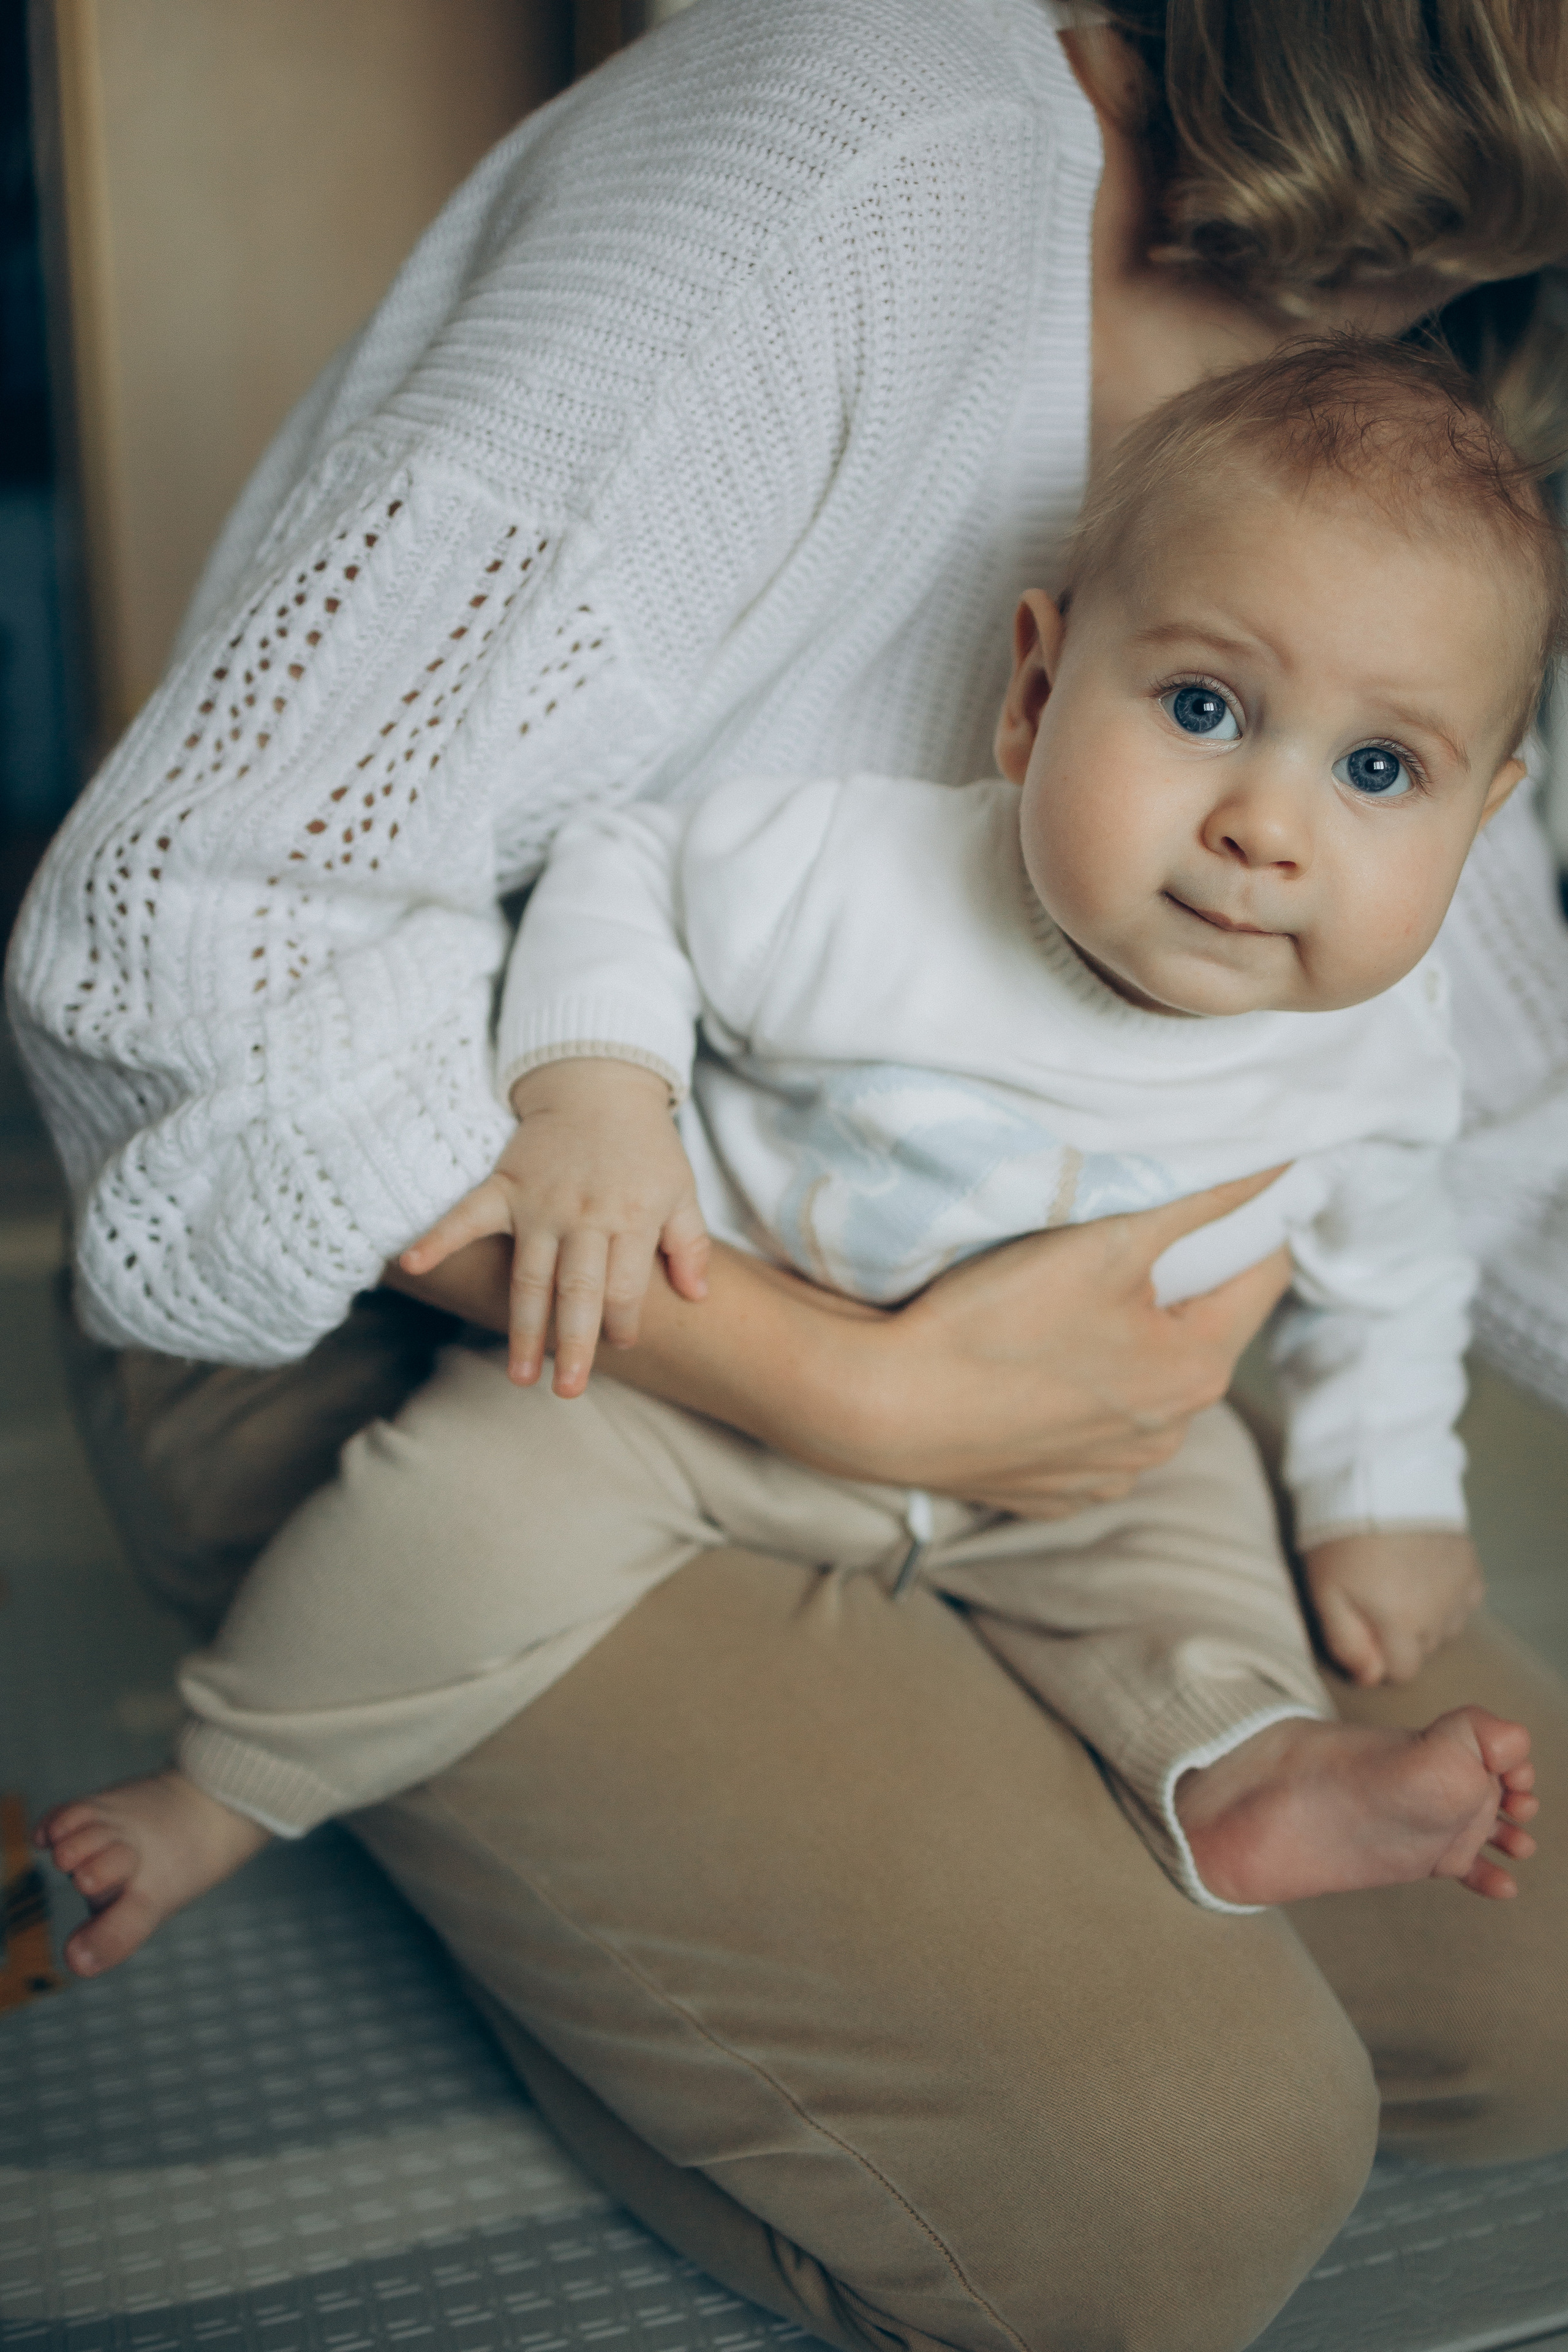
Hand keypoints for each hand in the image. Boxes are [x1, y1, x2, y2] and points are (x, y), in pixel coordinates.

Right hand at [398, 1060, 708, 1395]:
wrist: (599, 1082)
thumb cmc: (644, 1145)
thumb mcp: (682, 1188)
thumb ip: (690, 1243)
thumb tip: (697, 1295)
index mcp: (631, 1216)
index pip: (624, 1287)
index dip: (624, 1322)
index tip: (621, 1345)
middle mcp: (584, 1214)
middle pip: (577, 1291)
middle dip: (573, 1344)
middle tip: (567, 1391)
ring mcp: (540, 1202)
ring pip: (530, 1275)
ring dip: (523, 1326)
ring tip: (520, 1374)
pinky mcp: (506, 1185)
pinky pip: (468, 1215)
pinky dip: (438, 1237)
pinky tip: (413, 1264)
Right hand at [841, 1170, 1293, 1513]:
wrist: (883, 1410)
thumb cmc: (995, 1322)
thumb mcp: (1108, 1241)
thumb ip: (1202, 1197)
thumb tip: (1280, 1159)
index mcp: (1196, 1371)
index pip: (1261, 1275)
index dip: (1243, 1223)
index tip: (1209, 1190)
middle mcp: (1168, 1435)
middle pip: (1196, 1333)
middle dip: (1171, 1287)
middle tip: (1116, 1240)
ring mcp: (1109, 1472)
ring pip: (1140, 1386)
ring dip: (1121, 1347)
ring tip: (1060, 1307)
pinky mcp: (1053, 1493)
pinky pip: (1085, 1433)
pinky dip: (1070, 1398)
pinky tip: (1028, 1369)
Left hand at [1305, 1530, 1485, 1686]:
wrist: (1377, 1476)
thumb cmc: (1341, 1537)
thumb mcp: (1326, 1592)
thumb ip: (1347, 1642)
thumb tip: (1370, 1678)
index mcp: (1403, 1624)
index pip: (1401, 1671)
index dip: (1378, 1656)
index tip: (1362, 1628)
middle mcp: (1440, 1614)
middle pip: (1423, 1648)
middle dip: (1400, 1635)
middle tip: (1375, 1598)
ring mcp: (1460, 1589)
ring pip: (1446, 1627)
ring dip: (1426, 1617)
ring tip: (1398, 1583)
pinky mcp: (1471, 1565)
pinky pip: (1464, 1600)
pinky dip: (1447, 1595)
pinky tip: (1423, 1573)